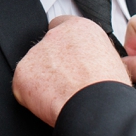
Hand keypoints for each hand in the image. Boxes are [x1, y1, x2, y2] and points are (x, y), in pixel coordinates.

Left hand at [13, 16, 131, 126]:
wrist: (97, 108)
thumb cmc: (109, 90)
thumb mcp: (113, 60)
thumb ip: (93, 53)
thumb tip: (91, 63)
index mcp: (80, 28)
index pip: (62, 27)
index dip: (64, 48)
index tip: (67, 61)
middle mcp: (56, 36)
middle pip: (47, 49)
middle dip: (52, 65)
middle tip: (66, 85)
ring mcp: (36, 53)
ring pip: (34, 68)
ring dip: (42, 81)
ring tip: (62, 98)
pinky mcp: (22, 73)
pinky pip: (22, 87)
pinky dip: (31, 98)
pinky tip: (50, 105)